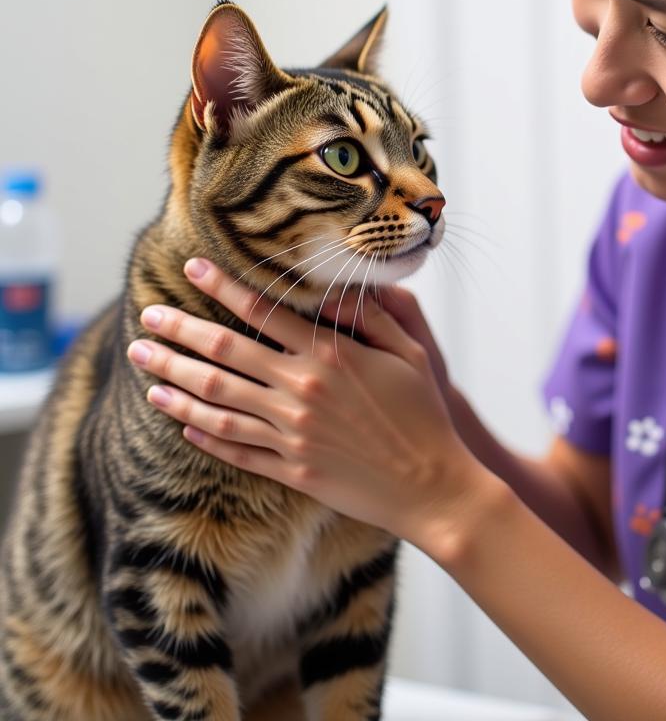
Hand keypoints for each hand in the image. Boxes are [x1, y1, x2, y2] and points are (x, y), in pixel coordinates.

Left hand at [127, 257, 488, 552]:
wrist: (432, 485)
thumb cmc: (425, 413)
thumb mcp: (409, 353)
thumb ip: (370, 318)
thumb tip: (334, 290)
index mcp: (329, 356)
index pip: (261, 312)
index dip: (223, 287)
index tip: (191, 268)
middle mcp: (301, 392)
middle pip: (224, 354)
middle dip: (179, 332)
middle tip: (147, 318)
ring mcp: (292, 435)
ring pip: (217, 402)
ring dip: (176, 380)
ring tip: (144, 366)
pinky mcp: (291, 470)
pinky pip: (235, 449)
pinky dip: (203, 434)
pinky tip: (180, 419)